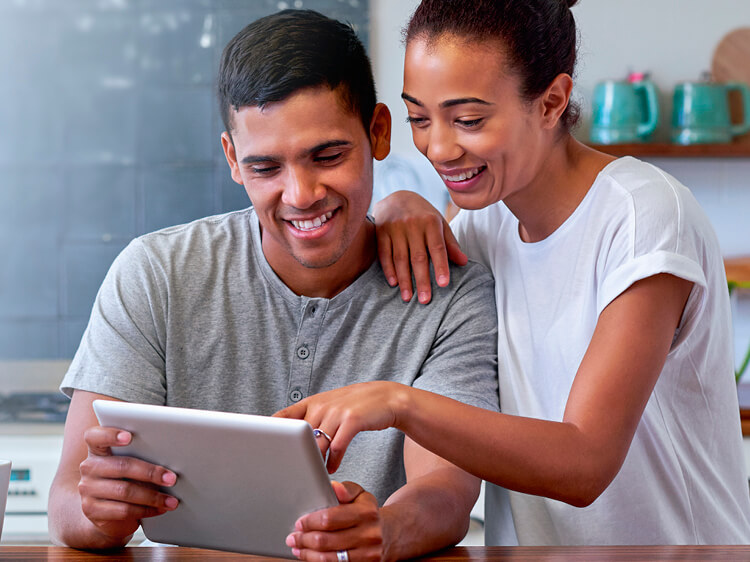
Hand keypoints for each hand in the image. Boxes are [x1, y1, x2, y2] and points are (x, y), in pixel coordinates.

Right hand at [77, 425, 178, 540]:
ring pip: (125, 491)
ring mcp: (87, 490)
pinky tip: (159, 509)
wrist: (106, 512)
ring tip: (171, 500)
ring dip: (153, 496)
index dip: (110, 434)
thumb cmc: (125, 480)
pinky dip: (146, 510)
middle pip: (122, 466)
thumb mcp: (130, 465)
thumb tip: (170, 458)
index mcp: (98, 450)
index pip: (95, 436)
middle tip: (172, 479)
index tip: (129, 436)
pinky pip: (123, 510)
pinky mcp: (92, 511)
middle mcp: (89, 467)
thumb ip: (142, 455)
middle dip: (151, 473)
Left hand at [274, 382, 407, 472]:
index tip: (263, 451)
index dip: (271, 434)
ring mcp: (336, 412)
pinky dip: (333, 461)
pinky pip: (337, 447)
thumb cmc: (355, 405)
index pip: (283, 417)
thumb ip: (311, 418)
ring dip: (315, 464)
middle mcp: (321, 405)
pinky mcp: (352, 420)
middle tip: (291, 475)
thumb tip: (290, 440)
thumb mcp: (330, 406)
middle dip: (295, 458)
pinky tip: (332, 468)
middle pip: (298, 438)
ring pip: (317, 445)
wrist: (387, 398)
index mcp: (312, 402)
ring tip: (313, 476)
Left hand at [286, 481, 386, 561]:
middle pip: (326, 541)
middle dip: (304, 539)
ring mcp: (368, 554)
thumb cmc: (369, 513)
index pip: (329, 519)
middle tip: (293, 537)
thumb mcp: (361, 495)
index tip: (299, 523)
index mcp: (366, 512)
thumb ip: (346, 489)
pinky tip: (311, 556)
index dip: (310, 522)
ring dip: (308, 554)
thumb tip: (333, 486)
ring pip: (328, 558)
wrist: (390, 533)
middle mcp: (369, 534)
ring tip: (298, 548)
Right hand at [373, 190, 466, 303]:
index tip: (444, 284)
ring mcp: (395, 228)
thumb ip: (450, 243)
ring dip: (404, 280)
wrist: (396, 197)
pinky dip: (389, 269)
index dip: (441, 266)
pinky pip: (384, 254)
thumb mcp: (439, 224)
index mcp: (430, 222)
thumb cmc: (423, 215)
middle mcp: (412, 224)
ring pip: (400, 258)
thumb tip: (464, 262)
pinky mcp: (381, 232)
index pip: (437, 248)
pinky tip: (394, 283)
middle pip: (418, 257)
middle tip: (426, 301)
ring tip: (408, 298)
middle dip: (422, 280)